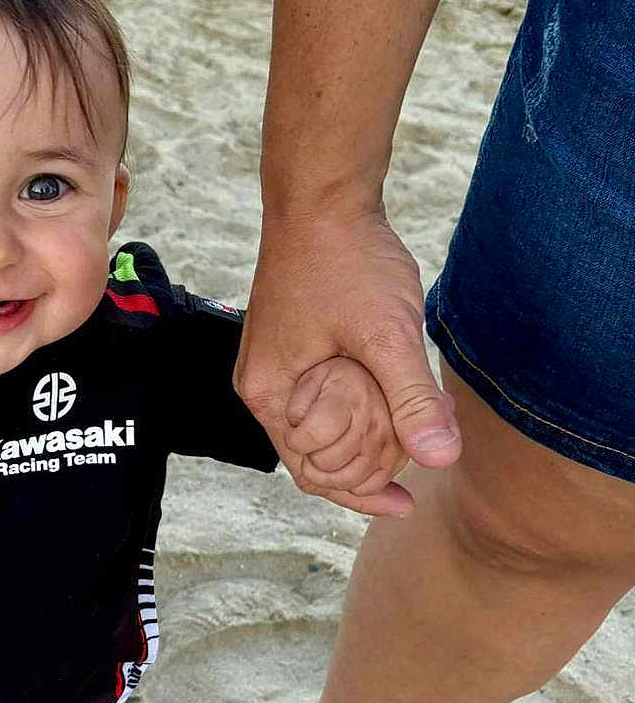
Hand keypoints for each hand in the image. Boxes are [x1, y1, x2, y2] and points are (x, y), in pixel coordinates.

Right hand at [235, 203, 461, 515]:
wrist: (321, 199)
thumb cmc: (345, 261)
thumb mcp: (387, 334)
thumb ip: (411, 399)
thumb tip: (440, 459)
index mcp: (272, 393)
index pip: (310, 471)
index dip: (359, 495)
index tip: (406, 503)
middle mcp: (263, 385)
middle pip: (312, 454)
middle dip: (363, 467)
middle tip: (416, 462)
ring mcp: (273, 364)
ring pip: (320, 426)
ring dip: (362, 437)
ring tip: (410, 436)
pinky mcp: (289, 346)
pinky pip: (320, 399)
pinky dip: (354, 409)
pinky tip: (389, 402)